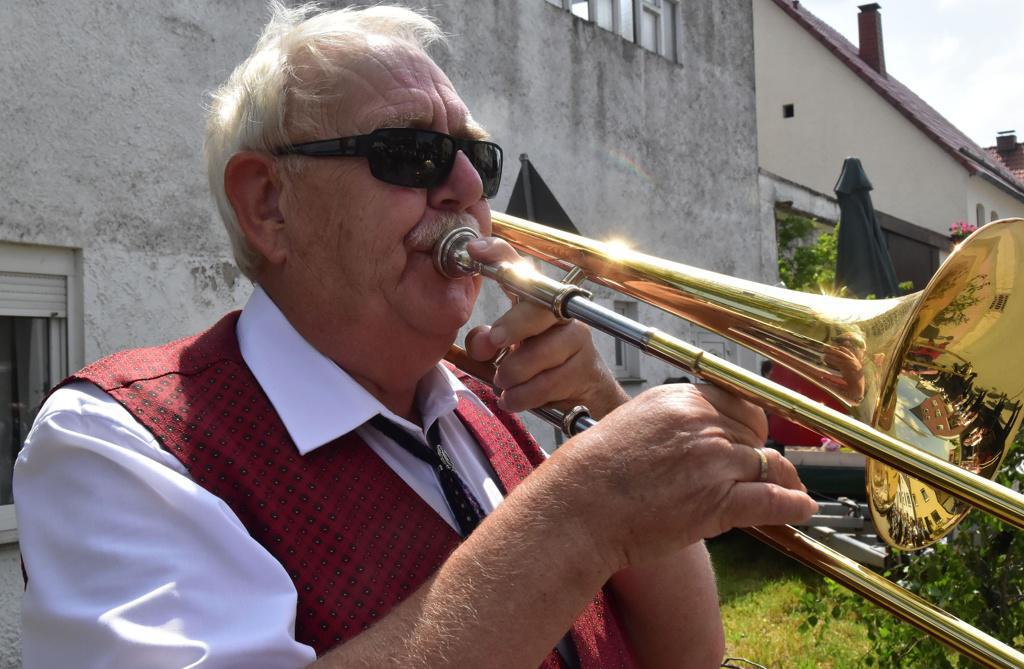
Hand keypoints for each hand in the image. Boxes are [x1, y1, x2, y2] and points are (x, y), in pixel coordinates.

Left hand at [463, 237, 627, 417]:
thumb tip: (482, 342)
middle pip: (540, 306)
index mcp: (535, 301)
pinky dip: (523, 396)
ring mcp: (578, 338)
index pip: (520, 268)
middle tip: (494, 342)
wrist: (583, 395)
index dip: (498, 255)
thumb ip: (486, 343)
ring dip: (513, 373)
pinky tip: (514, 398)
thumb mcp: (505, 352)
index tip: (475, 250)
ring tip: (504, 383)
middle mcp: (561, 312)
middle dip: (513, 326)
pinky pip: (547, 383)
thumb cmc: (540, 366)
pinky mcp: (586, 367)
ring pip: (541, 352)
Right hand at [549, 382, 817, 570]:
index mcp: (681, 399)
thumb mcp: (633, 420)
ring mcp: (714, 462)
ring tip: (791, 492)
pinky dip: (794, 505)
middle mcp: (703, 423)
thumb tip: (700, 428)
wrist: (578, 506)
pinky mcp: (719, 501)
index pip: (737, 402)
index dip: (748, 424)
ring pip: (769, 464)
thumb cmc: (594, 470)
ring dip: (781, 479)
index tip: (751, 437)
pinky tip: (803, 509)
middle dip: (758, 452)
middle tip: (759, 470)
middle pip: (755, 433)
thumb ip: (673, 419)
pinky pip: (773, 499)